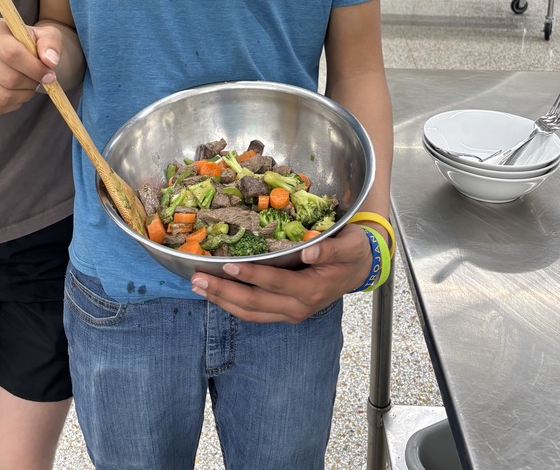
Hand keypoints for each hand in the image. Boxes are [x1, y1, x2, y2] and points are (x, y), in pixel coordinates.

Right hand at [0, 17, 61, 114]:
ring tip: (29, 87)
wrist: (14, 54)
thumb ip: (51, 44)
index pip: (12, 54)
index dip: (35, 69)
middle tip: (38, 81)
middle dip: (30, 83)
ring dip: (23, 96)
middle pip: (8, 78)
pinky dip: (11, 105)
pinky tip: (16, 95)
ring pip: (1, 95)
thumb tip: (49, 61)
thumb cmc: (30, 44)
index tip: (49, 74)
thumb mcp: (46, 36)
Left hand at [189, 225, 371, 322]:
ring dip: (223, 301)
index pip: (275, 283)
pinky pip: (256, 314)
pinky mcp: (287, 313)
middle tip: (197, 280)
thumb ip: (330, 249)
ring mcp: (292, 313)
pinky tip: (217, 294)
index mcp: (312, 290)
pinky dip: (233, 306)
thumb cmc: (353, 251)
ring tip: (198, 287)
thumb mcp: (349, 245)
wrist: (362, 268)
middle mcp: (299, 307)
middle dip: (224, 292)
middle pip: (255, 304)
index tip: (227, 265)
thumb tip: (310, 251)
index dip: (251, 275)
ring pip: (251, 313)